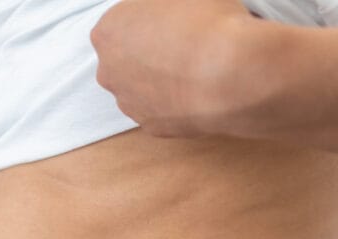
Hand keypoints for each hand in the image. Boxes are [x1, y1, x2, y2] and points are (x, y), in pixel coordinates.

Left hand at [91, 0, 256, 137]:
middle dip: (148, 51)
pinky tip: (197, 90)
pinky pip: (161, 110)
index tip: (171, 18)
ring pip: (140, 87)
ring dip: (161, 78)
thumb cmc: (205, 24)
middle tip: (183, 42)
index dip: (149, 19)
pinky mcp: (151, 126)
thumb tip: (168, 5)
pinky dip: (175, 101)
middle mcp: (109, 72)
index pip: (121, 22)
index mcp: (108, 32)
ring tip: (194, 67)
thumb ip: (161, 3)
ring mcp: (128, 103)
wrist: (230, 73)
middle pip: (125, 58)